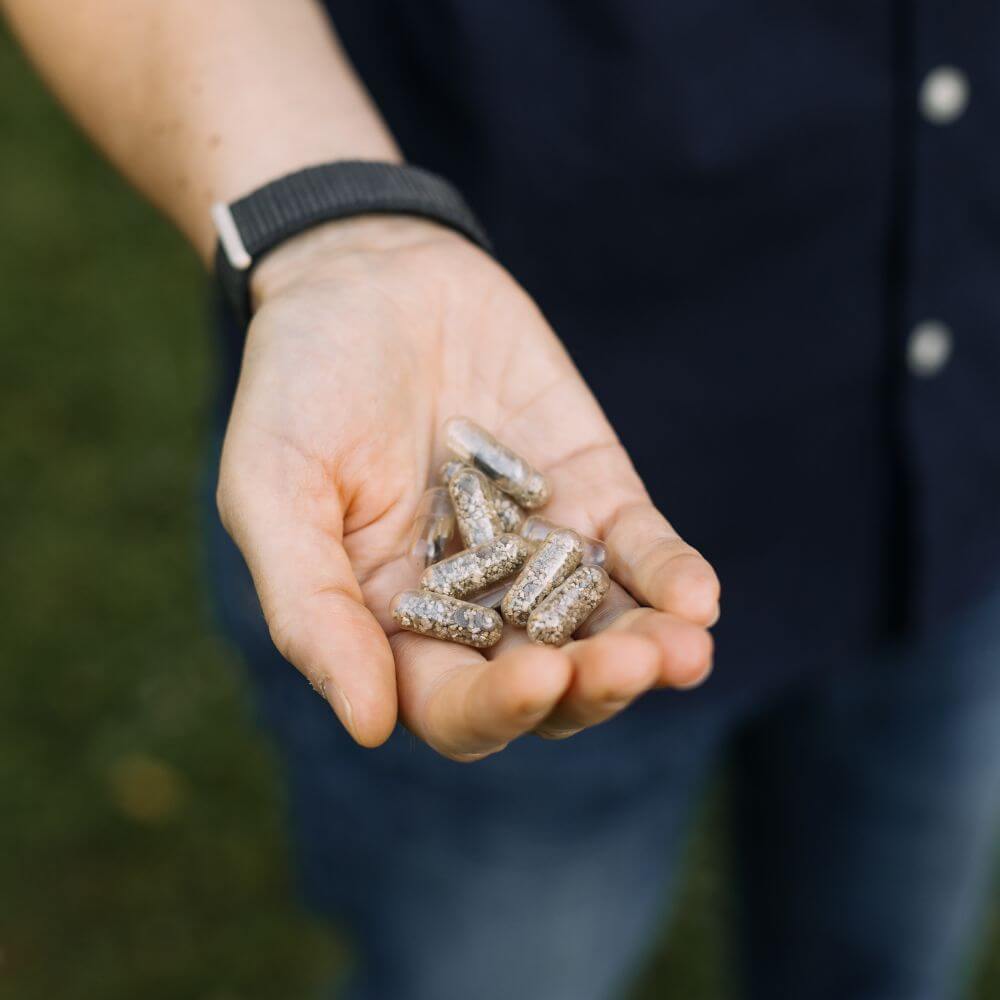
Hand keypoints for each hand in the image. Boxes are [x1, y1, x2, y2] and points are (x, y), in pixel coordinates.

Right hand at [216, 216, 719, 759]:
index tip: (535, 680)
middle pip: (546, 682)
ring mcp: (541, 549)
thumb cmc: (299, 386)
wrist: (370, 277)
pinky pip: (638, 548)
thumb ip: (312, 607)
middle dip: (593, 687)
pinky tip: (696, 595)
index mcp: (395, 623)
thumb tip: (366, 724)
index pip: (453, 704)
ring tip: (684, 649)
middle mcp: (476, 602)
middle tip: (631, 667)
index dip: (495, 708)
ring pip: (605, 628)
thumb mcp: (274, 491)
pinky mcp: (593, 491)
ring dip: (649, 648)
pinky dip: (667, 572)